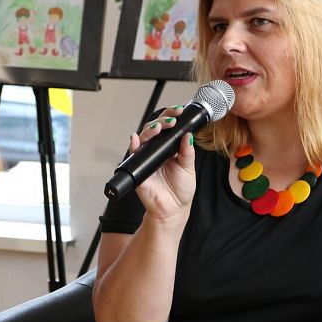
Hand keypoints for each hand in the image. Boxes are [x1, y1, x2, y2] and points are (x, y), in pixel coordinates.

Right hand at [129, 106, 196, 220]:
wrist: (173, 209)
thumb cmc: (180, 190)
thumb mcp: (188, 168)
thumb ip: (188, 152)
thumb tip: (188, 135)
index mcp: (169, 148)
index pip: (168, 128)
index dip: (171, 117)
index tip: (179, 112)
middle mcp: (156, 150)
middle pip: (154, 128)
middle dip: (162, 120)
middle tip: (171, 120)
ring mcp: (146, 157)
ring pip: (144, 137)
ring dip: (150, 130)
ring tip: (159, 128)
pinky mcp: (138, 167)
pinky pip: (133, 154)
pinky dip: (134, 145)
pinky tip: (136, 139)